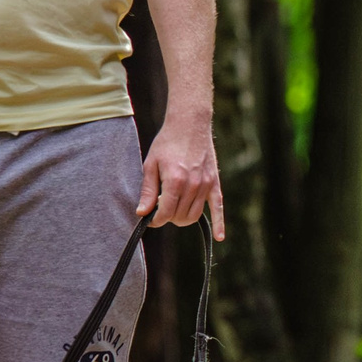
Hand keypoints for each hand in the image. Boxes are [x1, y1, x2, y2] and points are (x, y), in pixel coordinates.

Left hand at [139, 116, 224, 236]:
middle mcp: (193, 185)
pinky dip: (220, 223)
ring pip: (194, 216)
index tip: (149, 217)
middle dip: (167, 217)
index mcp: (175, 181)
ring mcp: (206, 185)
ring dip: (182, 217)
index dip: (155, 220)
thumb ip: (147, 190)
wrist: (190, 124)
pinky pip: (218, 207)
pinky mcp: (215, 183)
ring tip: (174, 207)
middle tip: (160, 206)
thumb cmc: (167, 142)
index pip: (164, 214)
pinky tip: (220, 237)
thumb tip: (142, 213)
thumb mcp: (151, 164)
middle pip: (179, 217)